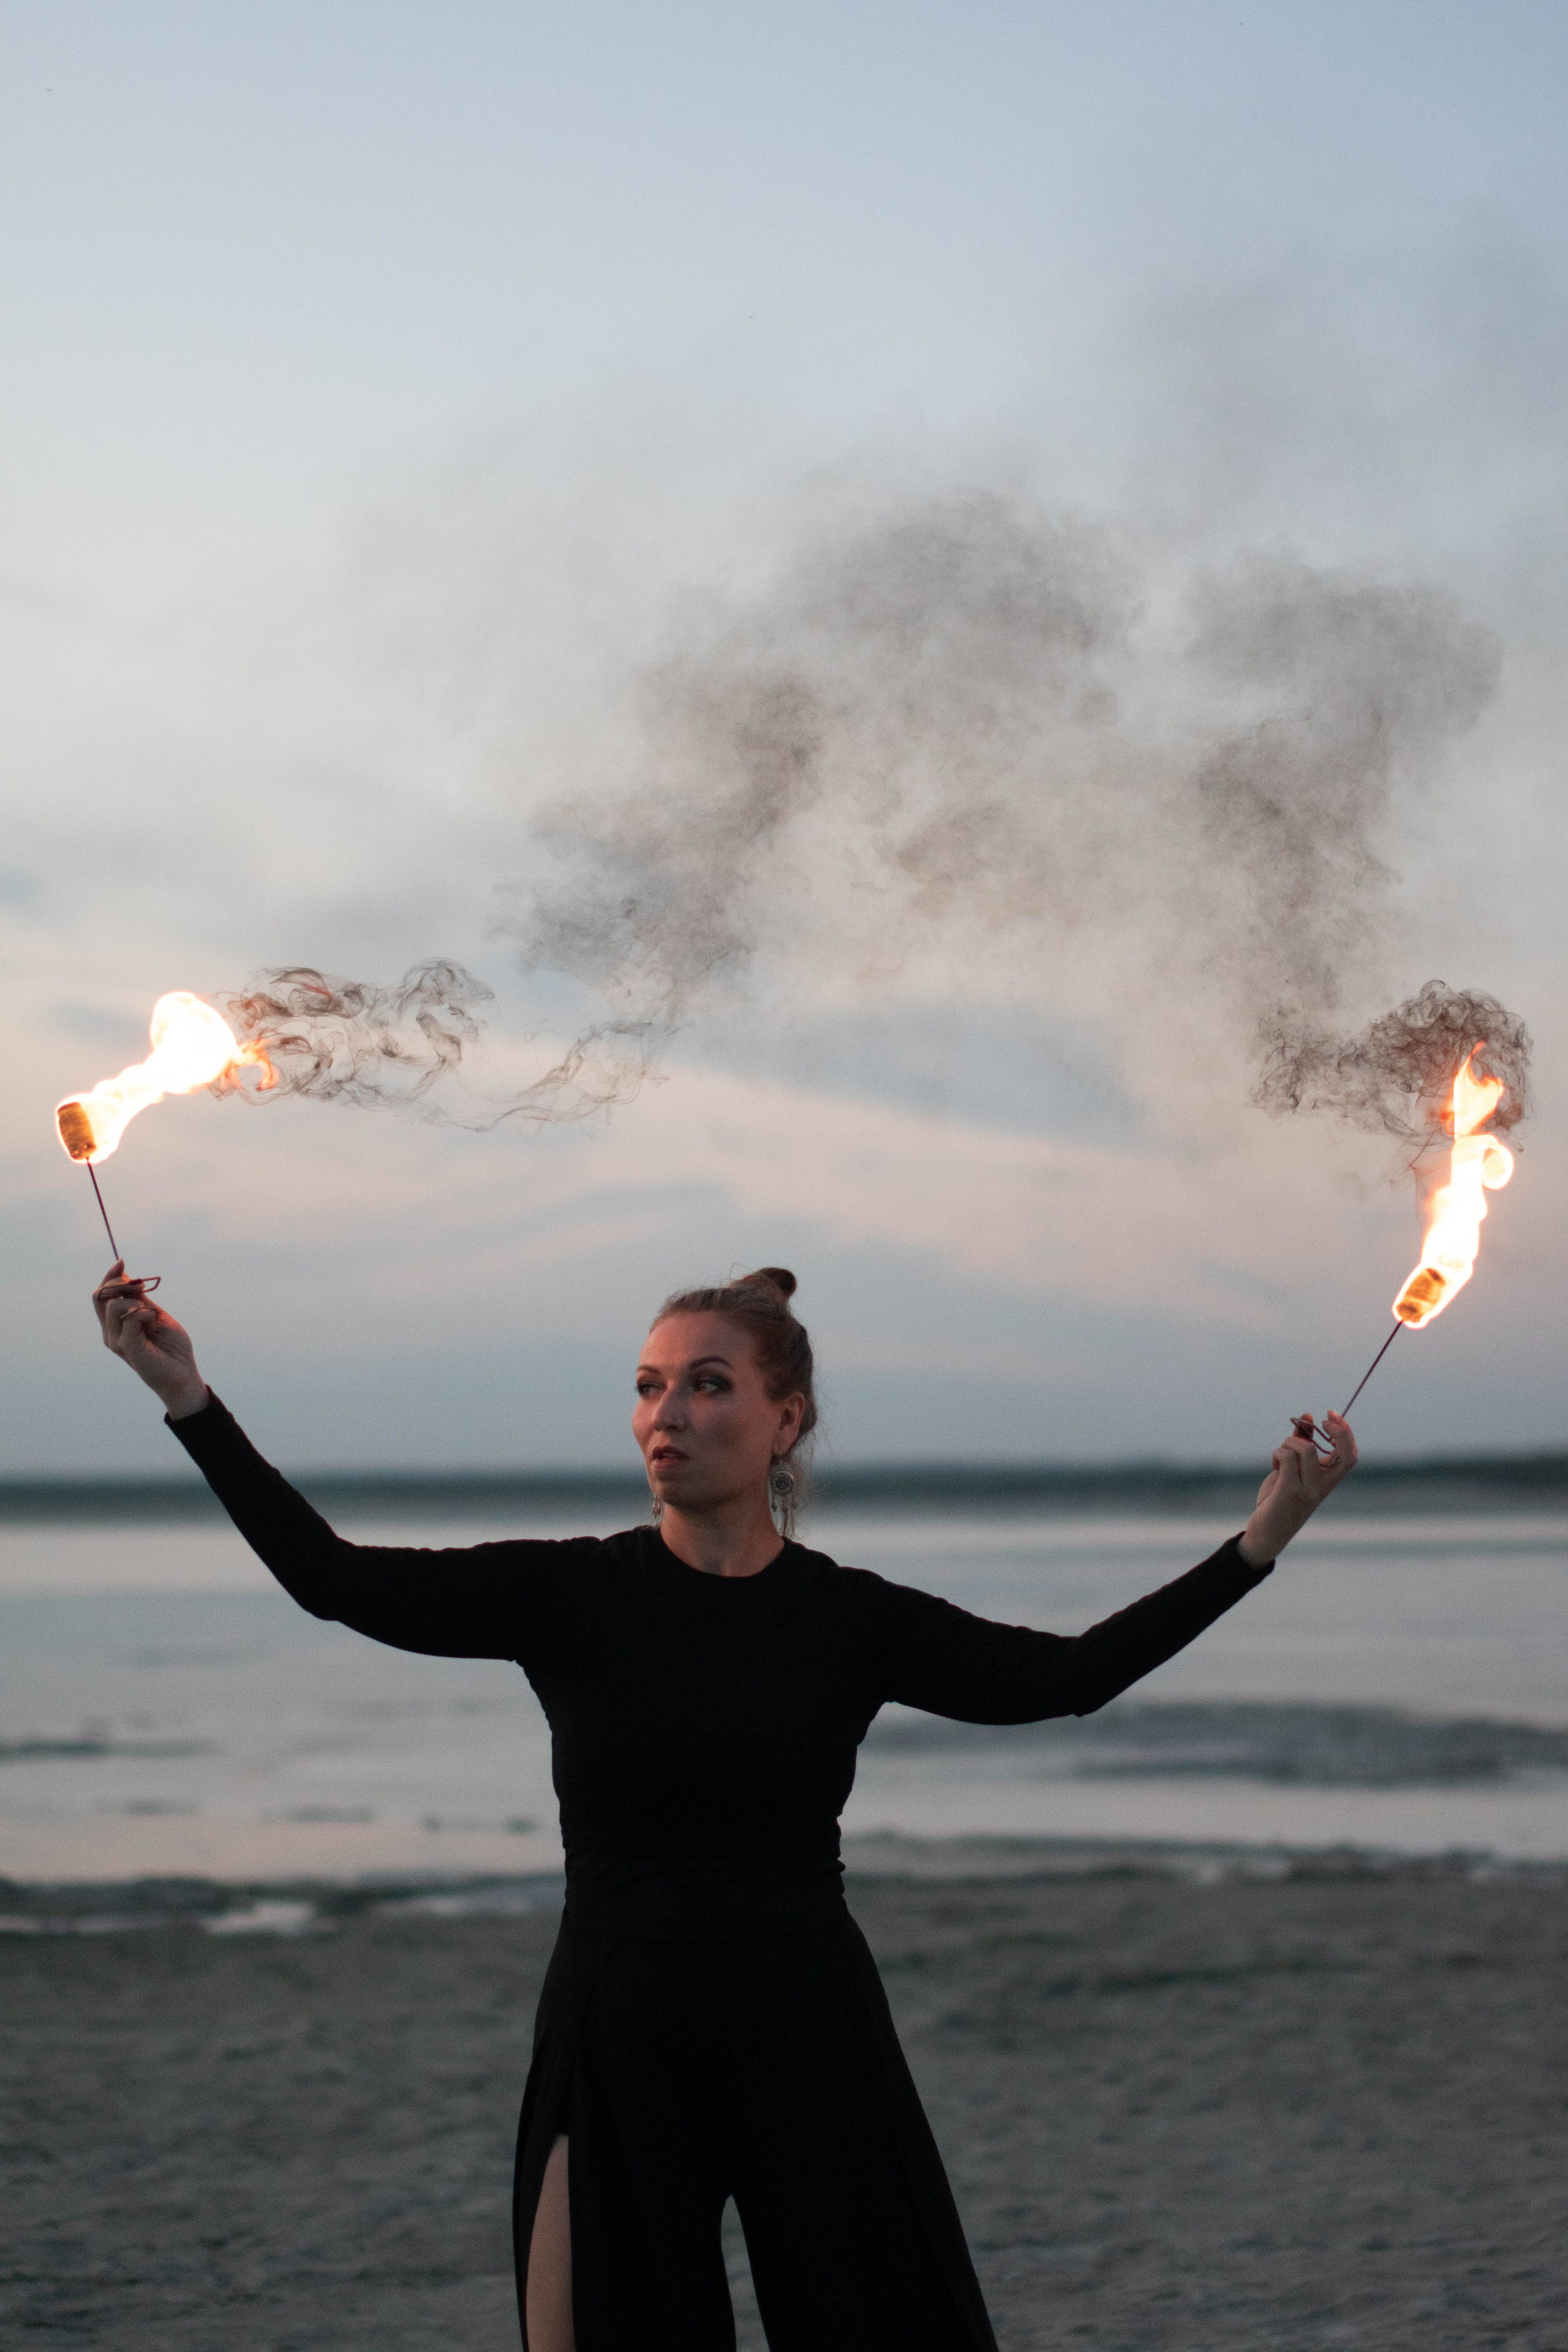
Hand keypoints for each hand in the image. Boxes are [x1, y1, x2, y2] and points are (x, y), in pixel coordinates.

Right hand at [92, 1262, 208, 1419]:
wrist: (182, 1372)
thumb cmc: (170, 1345)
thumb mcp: (153, 1314)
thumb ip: (139, 1299)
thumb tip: (126, 1276)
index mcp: (114, 1325)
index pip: (101, 1296)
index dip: (110, 1276)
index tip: (122, 1262)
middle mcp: (110, 1333)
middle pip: (100, 1297)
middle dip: (117, 1283)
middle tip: (140, 1285)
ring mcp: (117, 1341)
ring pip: (113, 1306)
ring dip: (135, 1301)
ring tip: (151, 1314)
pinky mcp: (128, 1348)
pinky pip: (130, 1319)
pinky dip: (143, 1313)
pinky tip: (152, 1322)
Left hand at [1237, 1412, 1357, 1566]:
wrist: (1266, 1533)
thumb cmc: (1278, 1499)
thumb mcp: (1291, 1470)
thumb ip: (1300, 1444)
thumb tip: (1307, 1417)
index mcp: (1328, 1481)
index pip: (1351, 1455)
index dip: (1346, 1432)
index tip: (1331, 1415)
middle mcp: (1323, 1486)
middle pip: (1344, 1453)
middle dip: (1337, 1430)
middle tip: (1317, 1421)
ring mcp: (1308, 1489)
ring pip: (1305, 1449)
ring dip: (1289, 1442)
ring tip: (1280, 1455)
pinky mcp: (1289, 1491)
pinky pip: (1287, 1457)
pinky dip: (1278, 1453)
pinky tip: (1275, 1465)